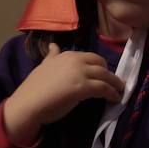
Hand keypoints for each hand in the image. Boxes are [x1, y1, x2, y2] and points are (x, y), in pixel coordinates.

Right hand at [2, 43, 124, 144]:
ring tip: (119, 91)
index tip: (102, 74)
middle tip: (114, 83)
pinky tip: (115, 99)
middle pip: (101, 64)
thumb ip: (52, 56)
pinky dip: (112, 93)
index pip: (90, 57)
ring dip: (115, 84)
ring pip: (105, 76)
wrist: (28, 103)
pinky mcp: (84, 87)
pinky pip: (104, 89)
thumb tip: (54, 45)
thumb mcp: (44, 65)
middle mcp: (75, 60)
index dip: (98, 66)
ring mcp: (80, 73)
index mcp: (67, 54)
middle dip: (109, 73)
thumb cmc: (35, 88)